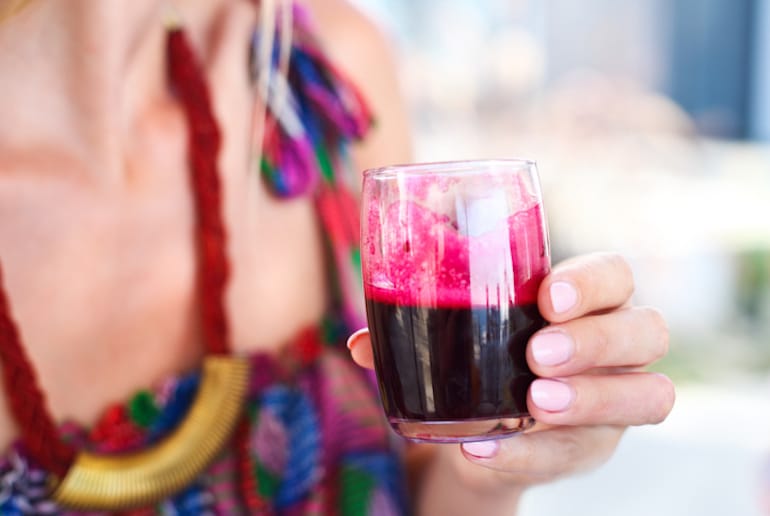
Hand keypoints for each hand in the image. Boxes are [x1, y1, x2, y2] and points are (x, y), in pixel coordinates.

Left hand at [347, 252, 674, 492]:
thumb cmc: (477, 355)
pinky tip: (485, 450)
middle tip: (538, 355)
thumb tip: (358, 343)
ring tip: (534, 404)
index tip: (547, 297)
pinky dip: (532, 454)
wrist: (483, 427)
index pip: (615, 275)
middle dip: (595, 341)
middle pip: (647, 331)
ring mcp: (613, 399)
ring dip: (590, 399)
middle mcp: (616, 346)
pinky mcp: (593, 446)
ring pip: (649, 395)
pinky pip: (582, 454)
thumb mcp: (451, 335)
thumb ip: (410, 332)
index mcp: (584, 300)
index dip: (592, 282)